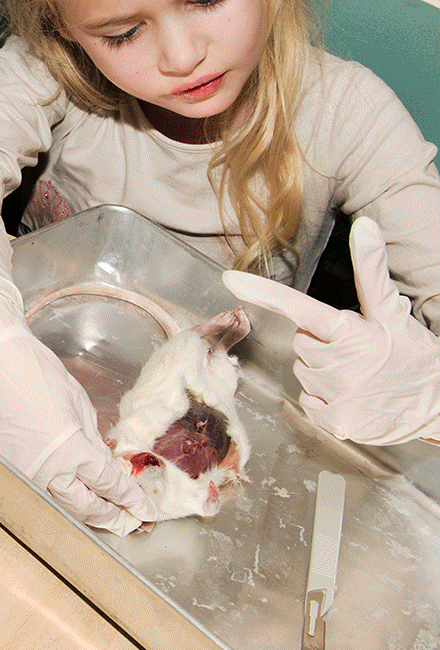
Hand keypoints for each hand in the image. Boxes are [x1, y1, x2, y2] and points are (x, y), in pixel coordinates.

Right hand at [0, 275, 153, 533]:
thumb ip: (91, 437)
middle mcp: (47, 471)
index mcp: (73, 450)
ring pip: (57, 507)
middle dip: (109, 516)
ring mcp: (20, 474)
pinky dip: (52, 501)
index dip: (129, 498)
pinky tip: (62, 501)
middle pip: (85, 506)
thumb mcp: (76, 401)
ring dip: (82, 515)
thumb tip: (103, 460)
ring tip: (99, 519)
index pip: (109, 484)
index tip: (142, 508)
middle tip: (125, 523)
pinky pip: (32, 492)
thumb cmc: (31, 372)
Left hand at [223, 217, 439, 444]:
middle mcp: (340, 365)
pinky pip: (307, 401)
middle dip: (321, 343)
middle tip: (356, 351)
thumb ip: (372, 271)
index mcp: (351, 334)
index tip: (231, 279)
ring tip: (358, 374)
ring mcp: (337, 396)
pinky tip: (351, 396)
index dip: (265, 293)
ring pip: (303, 371)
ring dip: (323, 371)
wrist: (438, 407)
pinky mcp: (334, 422)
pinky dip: (324, 398)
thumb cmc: (414, 356)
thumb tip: (365, 227)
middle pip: (300, 342)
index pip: (300, 308)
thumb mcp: (393, 314)